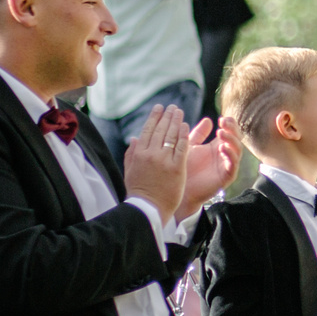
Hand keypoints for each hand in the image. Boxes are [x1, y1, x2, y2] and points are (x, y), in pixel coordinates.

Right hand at [122, 105, 191, 219]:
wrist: (148, 208)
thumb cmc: (139, 191)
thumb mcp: (130, 171)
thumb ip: (131, 153)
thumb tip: (134, 138)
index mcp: (139, 154)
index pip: (147, 130)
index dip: (154, 117)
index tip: (159, 108)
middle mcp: (151, 154)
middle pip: (160, 130)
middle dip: (167, 116)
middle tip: (173, 107)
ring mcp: (164, 160)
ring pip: (171, 136)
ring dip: (176, 121)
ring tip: (179, 112)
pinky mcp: (177, 168)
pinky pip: (182, 147)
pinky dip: (184, 135)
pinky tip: (186, 126)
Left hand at [176, 116, 239, 215]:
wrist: (180, 188)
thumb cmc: (184, 167)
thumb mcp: (190, 146)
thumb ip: (199, 134)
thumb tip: (209, 120)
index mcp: (217, 146)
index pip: (230, 132)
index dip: (229, 124)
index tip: (223, 118)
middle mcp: (225, 155)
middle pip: (236, 139)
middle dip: (232, 129)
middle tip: (224, 122)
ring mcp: (227, 166)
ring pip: (237, 150)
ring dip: (231, 140)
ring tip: (221, 133)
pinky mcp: (226, 177)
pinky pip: (233, 165)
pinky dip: (230, 155)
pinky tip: (222, 147)